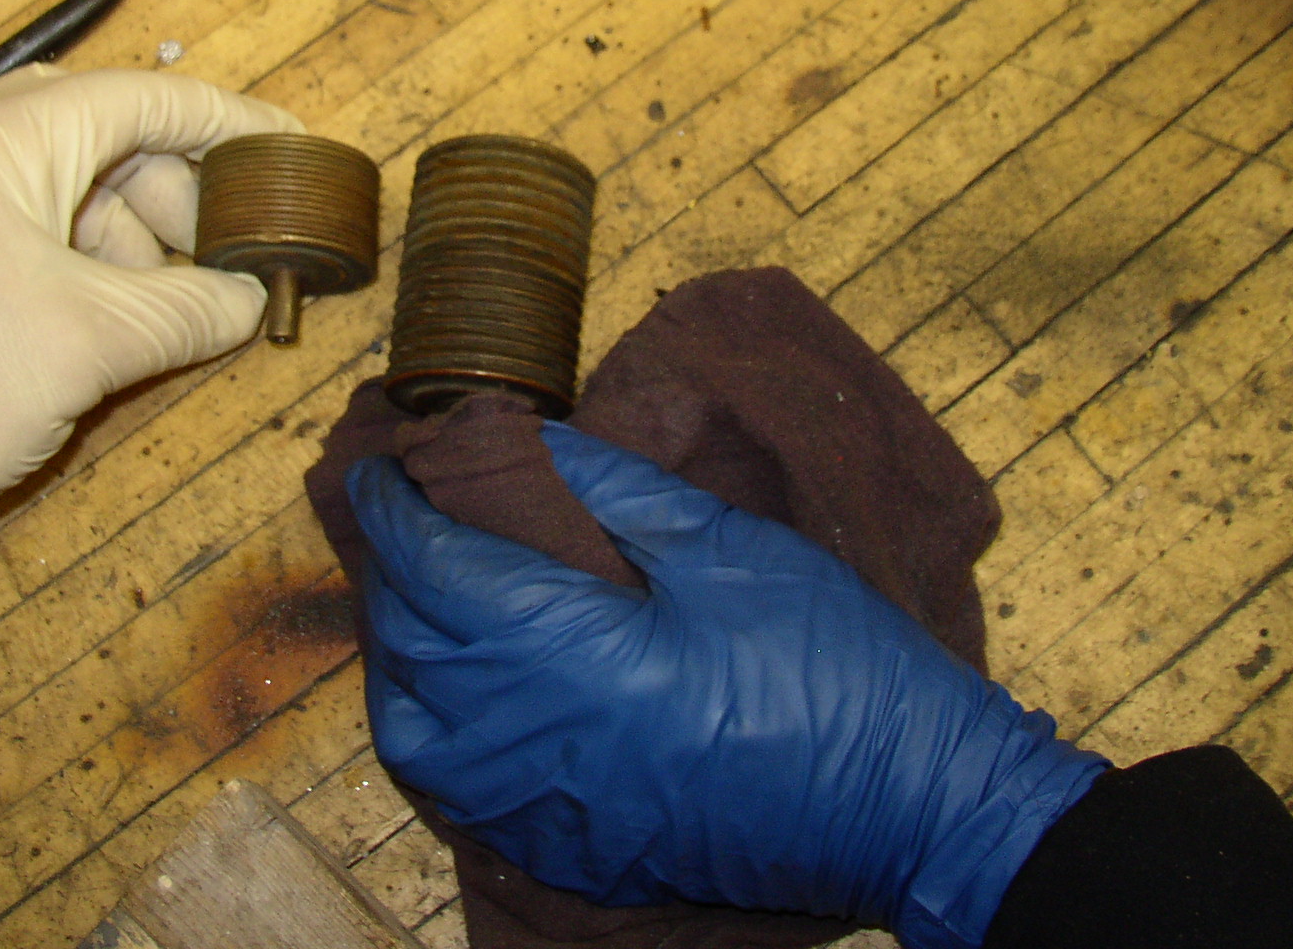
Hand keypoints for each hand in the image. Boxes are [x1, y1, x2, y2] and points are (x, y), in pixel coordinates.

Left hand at [0, 65, 301, 628]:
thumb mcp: (90, 342)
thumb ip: (188, 308)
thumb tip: (250, 300)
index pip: (134, 97)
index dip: (223, 120)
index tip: (288, 145)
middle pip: (96, 136)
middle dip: (171, 193)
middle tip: (224, 253)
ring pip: (60, 190)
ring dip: (127, 241)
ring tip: (166, 310)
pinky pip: (22, 234)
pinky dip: (80, 268)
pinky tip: (112, 325)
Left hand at [347, 424, 1106, 948]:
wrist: (911, 806)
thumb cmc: (829, 664)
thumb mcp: (725, 548)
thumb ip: (612, 490)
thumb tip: (532, 439)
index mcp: (566, 655)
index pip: (436, 569)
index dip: (394, 513)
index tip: (381, 470)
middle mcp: (533, 744)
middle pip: (411, 650)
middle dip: (392, 575)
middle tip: (406, 518)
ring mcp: (549, 811)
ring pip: (416, 737)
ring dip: (400, 660)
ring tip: (422, 604)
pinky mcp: (576, 853)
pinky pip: (460, 797)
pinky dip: (435, 737)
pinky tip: (461, 698)